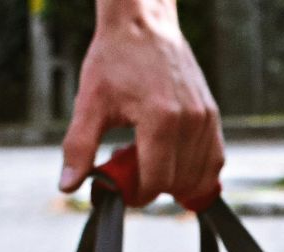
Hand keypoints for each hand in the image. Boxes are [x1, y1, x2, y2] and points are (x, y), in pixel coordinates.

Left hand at [59, 2, 223, 206]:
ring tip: (150, 162)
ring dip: (174, 182)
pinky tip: (174, 163)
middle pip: (177, 183)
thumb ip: (79, 147)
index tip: (122, 189)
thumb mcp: (90, 103)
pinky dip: (196, 173)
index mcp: (160, 119)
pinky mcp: (213, 116)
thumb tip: (68, 185)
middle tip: (131, 169)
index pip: (156, 182)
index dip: (136, 194)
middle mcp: (190, 121)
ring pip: (198, 177)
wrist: (143, 25)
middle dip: (153, 187)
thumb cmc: (115, 59)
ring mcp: (206, 119)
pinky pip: (214, 161)